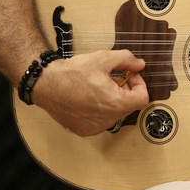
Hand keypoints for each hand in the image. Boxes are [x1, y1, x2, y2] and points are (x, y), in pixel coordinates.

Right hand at [31, 49, 149, 135]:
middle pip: (129, 106)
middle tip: (114, 78)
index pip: (142, 99)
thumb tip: (140, 65)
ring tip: (100, 87)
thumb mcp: (103, 58)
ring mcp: (95, 127)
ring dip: (114, 100)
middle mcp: (107, 119)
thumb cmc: (72, 73)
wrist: (46, 85)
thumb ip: (126, 60)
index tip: (130, 76)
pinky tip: (90, 97)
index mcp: (115, 103)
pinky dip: (101, 110)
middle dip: (126, 91)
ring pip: (116, 114)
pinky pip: (102, 121)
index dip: (140, 84)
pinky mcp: (84, 130)